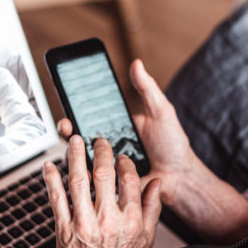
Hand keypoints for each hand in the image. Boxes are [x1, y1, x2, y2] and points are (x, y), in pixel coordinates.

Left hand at [43, 135, 161, 247]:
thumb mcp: (147, 239)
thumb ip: (152, 208)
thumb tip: (156, 183)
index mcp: (130, 220)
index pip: (128, 179)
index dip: (123, 162)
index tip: (119, 157)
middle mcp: (107, 220)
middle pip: (102, 174)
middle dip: (99, 151)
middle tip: (97, 141)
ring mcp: (84, 225)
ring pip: (77, 180)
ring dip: (74, 156)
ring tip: (73, 141)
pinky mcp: (64, 231)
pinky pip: (56, 199)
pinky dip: (52, 180)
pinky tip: (50, 167)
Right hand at [57, 60, 195, 207]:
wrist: (181, 177)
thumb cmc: (173, 145)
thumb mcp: (161, 112)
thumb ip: (147, 89)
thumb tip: (136, 63)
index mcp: (118, 128)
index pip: (91, 117)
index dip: (77, 110)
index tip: (68, 101)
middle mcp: (109, 146)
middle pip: (80, 137)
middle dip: (68, 130)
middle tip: (66, 124)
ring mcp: (108, 165)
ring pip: (82, 158)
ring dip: (73, 151)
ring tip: (73, 143)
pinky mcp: (110, 184)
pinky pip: (93, 179)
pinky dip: (84, 174)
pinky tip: (82, 167)